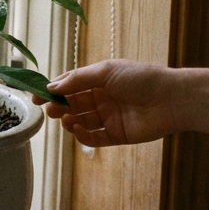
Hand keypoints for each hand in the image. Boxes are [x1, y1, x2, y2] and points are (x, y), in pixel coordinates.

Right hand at [33, 60, 180, 147]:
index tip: (35, 96)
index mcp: (100, 80)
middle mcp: (103, 99)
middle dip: (59, 107)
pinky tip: (77, 129)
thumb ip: (77, 80)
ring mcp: (109, 117)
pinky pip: (94, 138)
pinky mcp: (117, 135)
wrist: (173, 99)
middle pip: (73, 104)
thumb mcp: (105, 71)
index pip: (70, 85)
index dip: (52, 90)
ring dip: (69, 121)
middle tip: (50, 110)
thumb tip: (51, 86)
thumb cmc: (142, 78)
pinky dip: (82, 135)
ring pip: (81, 121)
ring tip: (65, 119)